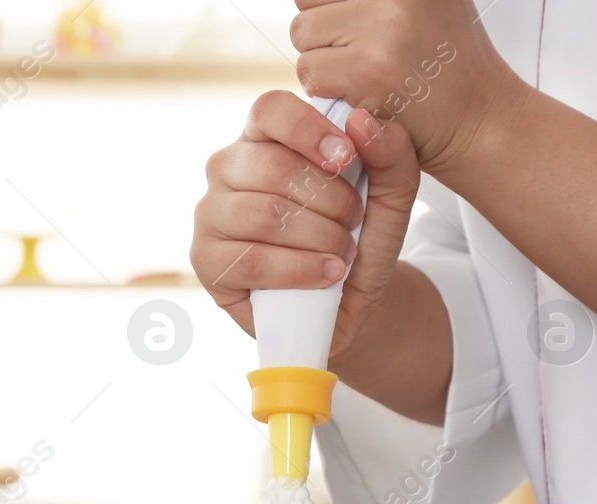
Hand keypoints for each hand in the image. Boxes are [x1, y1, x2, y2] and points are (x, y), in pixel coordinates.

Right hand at [190, 89, 421, 359]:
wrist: (350, 300)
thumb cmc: (360, 237)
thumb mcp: (391, 194)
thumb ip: (390, 154)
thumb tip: (363, 120)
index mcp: (263, 137)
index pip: (269, 110)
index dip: (307, 129)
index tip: (346, 158)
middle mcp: (227, 169)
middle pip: (271, 166)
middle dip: (328, 199)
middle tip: (354, 221)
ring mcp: (210, 215)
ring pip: (263, 215)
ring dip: (319, 236)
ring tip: (344, 252)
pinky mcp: (206, 261)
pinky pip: (252, 260)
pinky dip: (301, 269)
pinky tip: (328, 274)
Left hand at [289, 0, 524, 175]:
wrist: (479, 118)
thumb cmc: (447, 65)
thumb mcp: (425, 3)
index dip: (333, 8)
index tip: (353, 29)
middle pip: (308, 1)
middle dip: (323, 31)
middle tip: (359, 54)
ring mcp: (385, 28)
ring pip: (303, 34)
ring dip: (320, 60)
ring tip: (361, 72)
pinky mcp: (369, 70)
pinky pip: (309, 71)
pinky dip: (323, 88)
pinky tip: (359, 93)